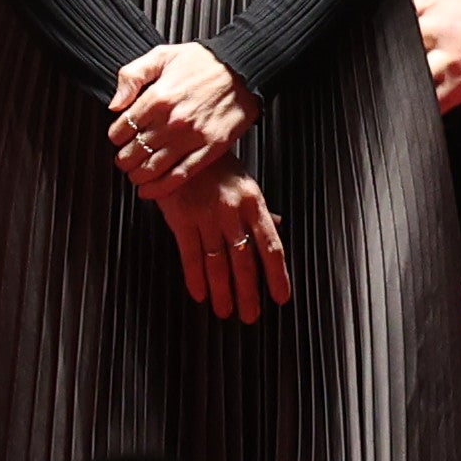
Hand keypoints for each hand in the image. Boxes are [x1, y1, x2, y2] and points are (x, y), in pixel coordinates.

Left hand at [106, 42, 256, 195]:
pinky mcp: (211, 148)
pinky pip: (181, 174)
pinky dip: (161, 187)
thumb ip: (132, 76)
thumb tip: (115, 104)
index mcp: (158, 97)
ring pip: (154, 167)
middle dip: (124, 159)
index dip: (116, 136)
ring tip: (135, 174)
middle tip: (124, 160)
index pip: (123, 128)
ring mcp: (192, 137)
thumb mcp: (162, 55)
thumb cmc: (204, 62)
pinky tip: (150, 190)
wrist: (243, 68)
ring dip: (138, 175)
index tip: (119, 138)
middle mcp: (173, 120)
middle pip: (135, 151)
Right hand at [150, 165, 294, 323]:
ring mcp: (206, 215)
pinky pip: (190, 254)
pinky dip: (195, 278)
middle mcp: (232, 211)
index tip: (280, 297)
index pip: (271, 245)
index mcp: (253, 202)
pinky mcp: (181, 218)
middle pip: (244, 260)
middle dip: (248, 292)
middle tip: (250, 316)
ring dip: (222, 291)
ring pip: (218, 262)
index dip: (276, 274)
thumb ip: (259, 211)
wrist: (179, 145)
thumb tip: (278, 227)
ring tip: (225, 312)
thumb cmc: (215, 166)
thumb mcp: (244, 183)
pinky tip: (200, 294)